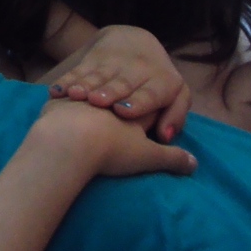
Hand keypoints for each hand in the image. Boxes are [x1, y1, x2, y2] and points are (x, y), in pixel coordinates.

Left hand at [31, 95, 197, 178]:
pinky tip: (58, 95)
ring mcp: (81, 95)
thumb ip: (171, 158)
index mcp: (130, 104)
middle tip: (112, 99)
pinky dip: (62, 93)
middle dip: (115, 91)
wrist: (68, 140)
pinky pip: (61, 94)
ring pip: (86, 85)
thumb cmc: (111, 148)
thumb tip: (193, 164)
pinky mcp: (56, 101)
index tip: (143, 108)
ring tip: (82, 96)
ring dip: (85, 88)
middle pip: (115, 88)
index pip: (143, 98)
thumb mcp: (147, 156)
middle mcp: (107, 93)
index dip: (145, 103)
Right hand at [41, 24, 190, 141]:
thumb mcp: (176, 93)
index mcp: (160, 81)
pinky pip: (77, 71)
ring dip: (85, 86)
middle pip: (122, 84)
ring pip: (97, 76)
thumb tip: (166, 137)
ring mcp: (111, 64)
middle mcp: (136, 71)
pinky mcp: (90, 60)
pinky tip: (56, 91)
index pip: (150, 93)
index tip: (123, 111)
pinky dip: (66, 82)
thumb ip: (175, 114)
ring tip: (75, 95)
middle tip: (97, 101)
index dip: (138, 102)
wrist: (134, 40)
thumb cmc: (157, 81)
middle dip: (109, 91)